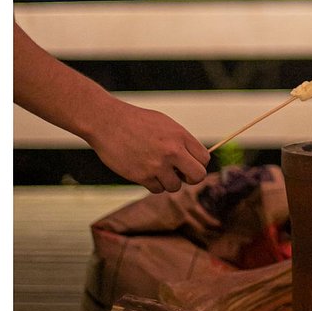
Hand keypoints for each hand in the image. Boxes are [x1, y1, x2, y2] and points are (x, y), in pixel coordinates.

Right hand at [83, 101, 210, 193]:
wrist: (107, 121)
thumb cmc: (136, 121)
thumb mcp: (164, 124)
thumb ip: (180, 141)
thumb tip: (193, 159)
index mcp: (180, 136)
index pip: (204, 159)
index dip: (198, 164)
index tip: (188, 164)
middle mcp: (172, 151)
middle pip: (198, 177)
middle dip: (191, 178)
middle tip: (180, 174)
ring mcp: (157, 165)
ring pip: (175, 187)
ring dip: (168, 181)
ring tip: (156, 168)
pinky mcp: (142, 176)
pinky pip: (156, 189)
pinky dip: (152, 183)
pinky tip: (144, 170)